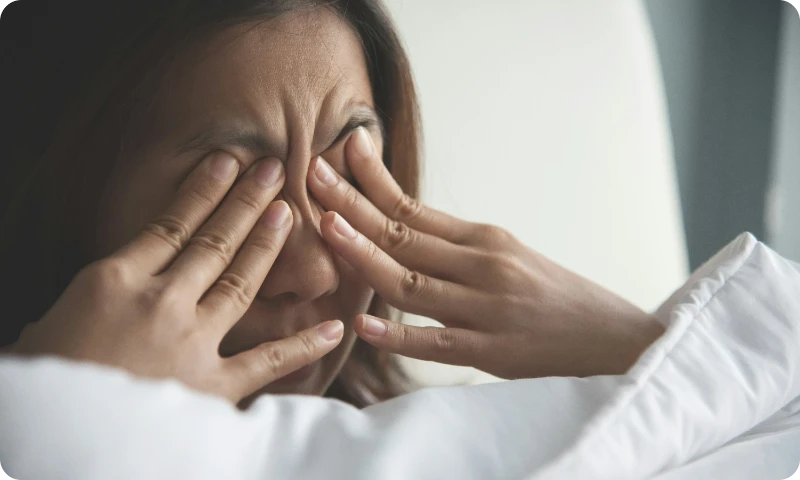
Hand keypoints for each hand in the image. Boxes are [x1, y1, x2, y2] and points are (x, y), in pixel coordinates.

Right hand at [10, 153, 343, 402]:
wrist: (59, 440)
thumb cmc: (45, 384)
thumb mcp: (47, 331)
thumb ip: (81, 308)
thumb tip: (80, 306)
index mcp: (114, 281)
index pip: (168, 225)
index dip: (202, 191)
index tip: (226, 163)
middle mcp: (160, 301)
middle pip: (212, 242)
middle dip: (245, 202)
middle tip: (272, 170)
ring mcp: (191, 341)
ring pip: (240, 282)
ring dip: (267, 245)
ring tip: (289, 212)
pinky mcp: (212, 386)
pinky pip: (268, 361)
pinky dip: (303, 344)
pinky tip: (334, 326)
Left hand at [307, 128, 664, 378]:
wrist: (614, 339)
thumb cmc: (554, 296)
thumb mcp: (509, 256)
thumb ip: (455, 246)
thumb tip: (400, 228)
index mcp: (484, 239)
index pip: (415, 206)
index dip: (373, 180)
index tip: (342, 149)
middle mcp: (483, 265)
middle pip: (404, 234)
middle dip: (353, 203)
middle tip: (311, 173)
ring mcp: (486, 309)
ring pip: (412, 282)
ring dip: (366, 254)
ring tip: (326, 228)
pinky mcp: (493, 352)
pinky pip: (437, 342)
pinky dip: (399, 334)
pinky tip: (363, 323)